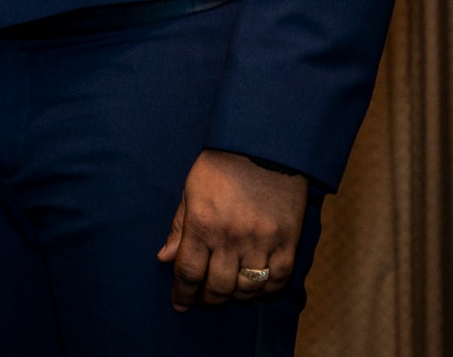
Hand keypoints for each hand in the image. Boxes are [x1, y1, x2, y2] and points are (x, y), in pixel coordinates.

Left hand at [158, 149, 308, 309]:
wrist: (264, 147)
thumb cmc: (221, 166)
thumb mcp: (190, 190)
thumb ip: (179, 226)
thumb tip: (165, 258)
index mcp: (202, 225)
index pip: (188, 272)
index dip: (183, 294)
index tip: (180, 304)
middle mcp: (231, 238)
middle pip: (217, 287)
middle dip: (207, 300)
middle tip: (203, 300)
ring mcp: (261, 242)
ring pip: (247, 289)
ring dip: (235, 297)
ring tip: (228, 294)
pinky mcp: (287, 242)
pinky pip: (277, 280)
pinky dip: (266, 290)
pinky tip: (256, 287)